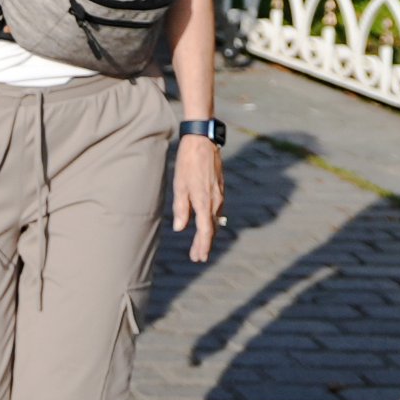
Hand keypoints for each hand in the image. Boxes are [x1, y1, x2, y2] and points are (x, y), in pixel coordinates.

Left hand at [170, 132, 225, 260]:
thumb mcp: (179, 185)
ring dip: (209, 234)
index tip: (198, 257)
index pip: (205, 231)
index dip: (202, 246)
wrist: (202, 142)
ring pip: (215, 220)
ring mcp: (220, 195)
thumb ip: (181, 208)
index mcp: (204, 202)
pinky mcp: (220, 189)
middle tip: (198, 257)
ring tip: (201, 245)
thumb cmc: (187, 163)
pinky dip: (212, 221)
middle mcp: (215, 201)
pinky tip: (207, 223)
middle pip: (212, 229)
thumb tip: (180, 228)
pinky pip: (217, 210)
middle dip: (205, 244)